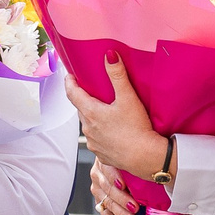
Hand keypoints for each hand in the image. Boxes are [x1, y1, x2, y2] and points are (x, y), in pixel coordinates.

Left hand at [64, 53, 167, 174]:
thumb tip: (109, 56)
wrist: (146, 157)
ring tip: (103, 110)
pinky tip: (111, 130)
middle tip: (91, 90)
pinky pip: (96, 139)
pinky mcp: (100, 153)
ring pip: (88, 124)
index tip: (69, 76)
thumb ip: (118, 76)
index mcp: (90, 113)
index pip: (72, 94)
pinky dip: (100, 131)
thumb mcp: (128, 98)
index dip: (69, 83)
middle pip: (81, 109)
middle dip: (83, 99)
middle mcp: (87, 128)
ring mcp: (93, 142)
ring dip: (93, 116)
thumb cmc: (137, 129)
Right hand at [89, 160, 136, 214]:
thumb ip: (135, 166)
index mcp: (106, 159)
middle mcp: (99, 173)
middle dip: (121, 199)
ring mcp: (98, 187)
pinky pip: (104, 213)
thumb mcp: (132, 160)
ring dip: (120, 212)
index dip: (114, 177)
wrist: (128, 166)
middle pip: (107, 187)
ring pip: (106, 202)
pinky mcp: (100, 200)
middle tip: (134, 207)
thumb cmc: (133, 160)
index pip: (107, 168)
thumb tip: (152, 172)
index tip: (123, 185)